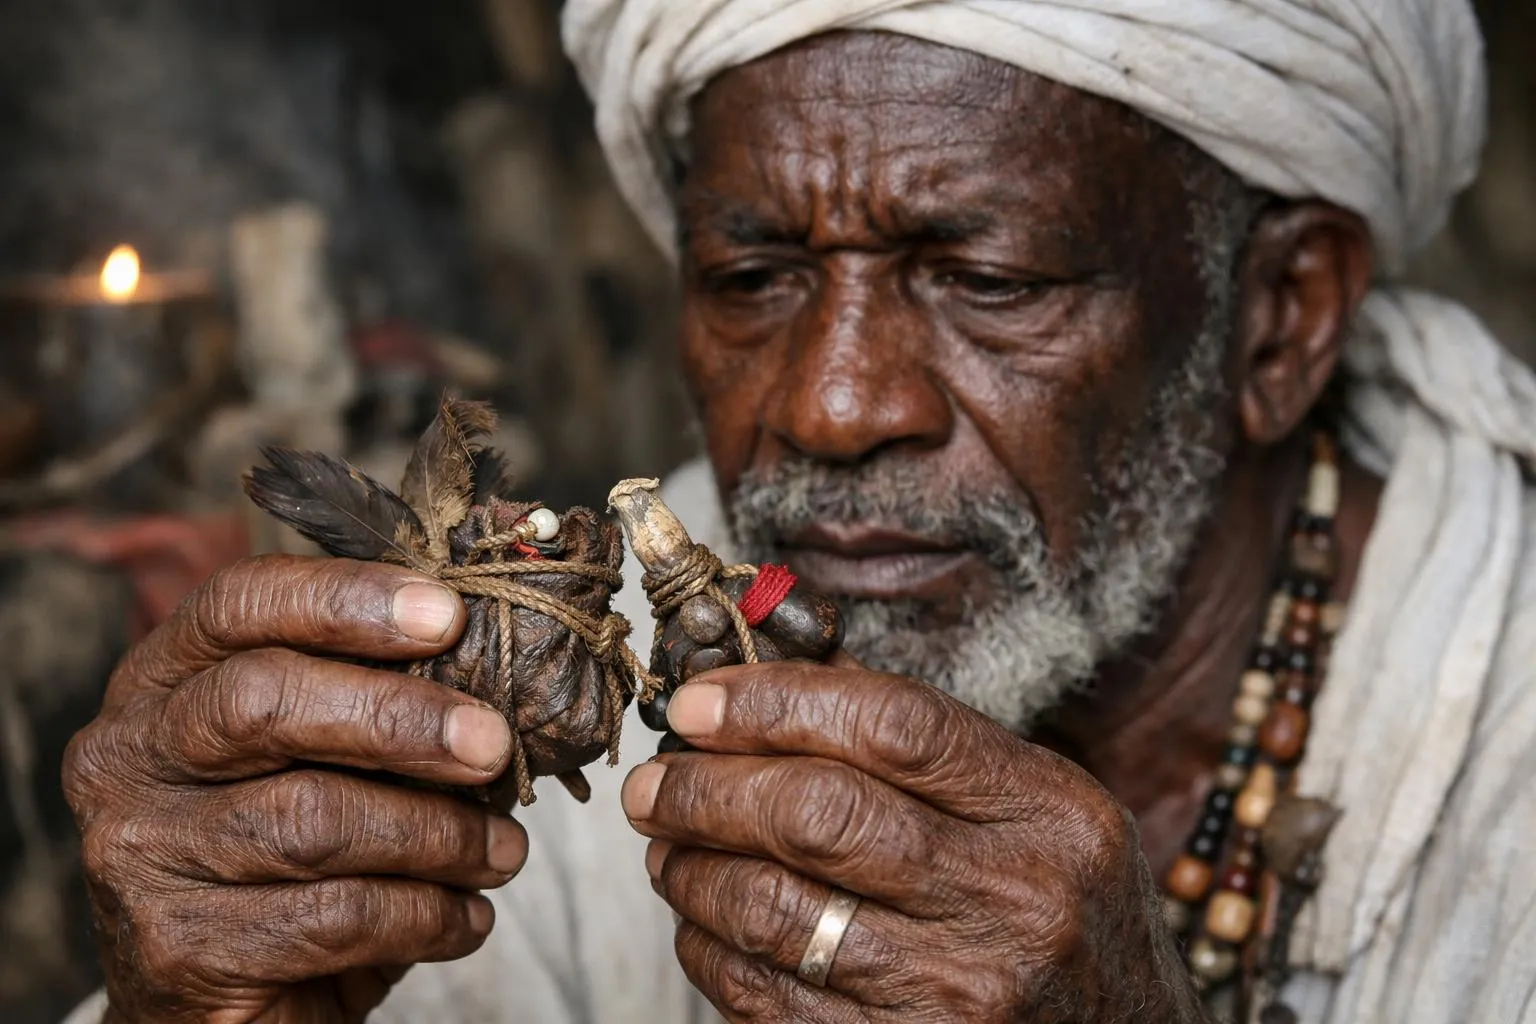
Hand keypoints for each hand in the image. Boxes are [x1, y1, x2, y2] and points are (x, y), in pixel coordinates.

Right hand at [63, 556, 529, 1023]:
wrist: (224, 1009)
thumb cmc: (289, 857)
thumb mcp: (318, 760)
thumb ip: (371, 699)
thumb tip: (495, 659)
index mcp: (160, 681)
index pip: (237, 603)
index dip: (345, 598)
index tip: (448, 614)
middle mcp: (126, 756)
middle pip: (265, 701)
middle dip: (400, 717)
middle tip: (494, 744)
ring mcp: (138, 855)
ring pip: (311, 818)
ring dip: (437, 835)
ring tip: (503, 852)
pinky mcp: (176, 949)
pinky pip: (332, 917)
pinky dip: (426, 915)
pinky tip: (467, 917)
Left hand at [621, 662, 1203, 1023]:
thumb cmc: (1068, 917)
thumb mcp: (1040, 814)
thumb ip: (932, 751)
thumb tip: (784, 686)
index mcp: (1052, 812)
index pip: (893, 724)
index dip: (775, 702)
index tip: (696, 704)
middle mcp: (1018, 901)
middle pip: (821, 814)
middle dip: (708, 790)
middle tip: (652, 783)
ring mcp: (967, 994)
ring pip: (779, 912)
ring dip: (695, 872)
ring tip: (667, 849)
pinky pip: (774, 1002)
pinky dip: (714, 954)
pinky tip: (702, 925)